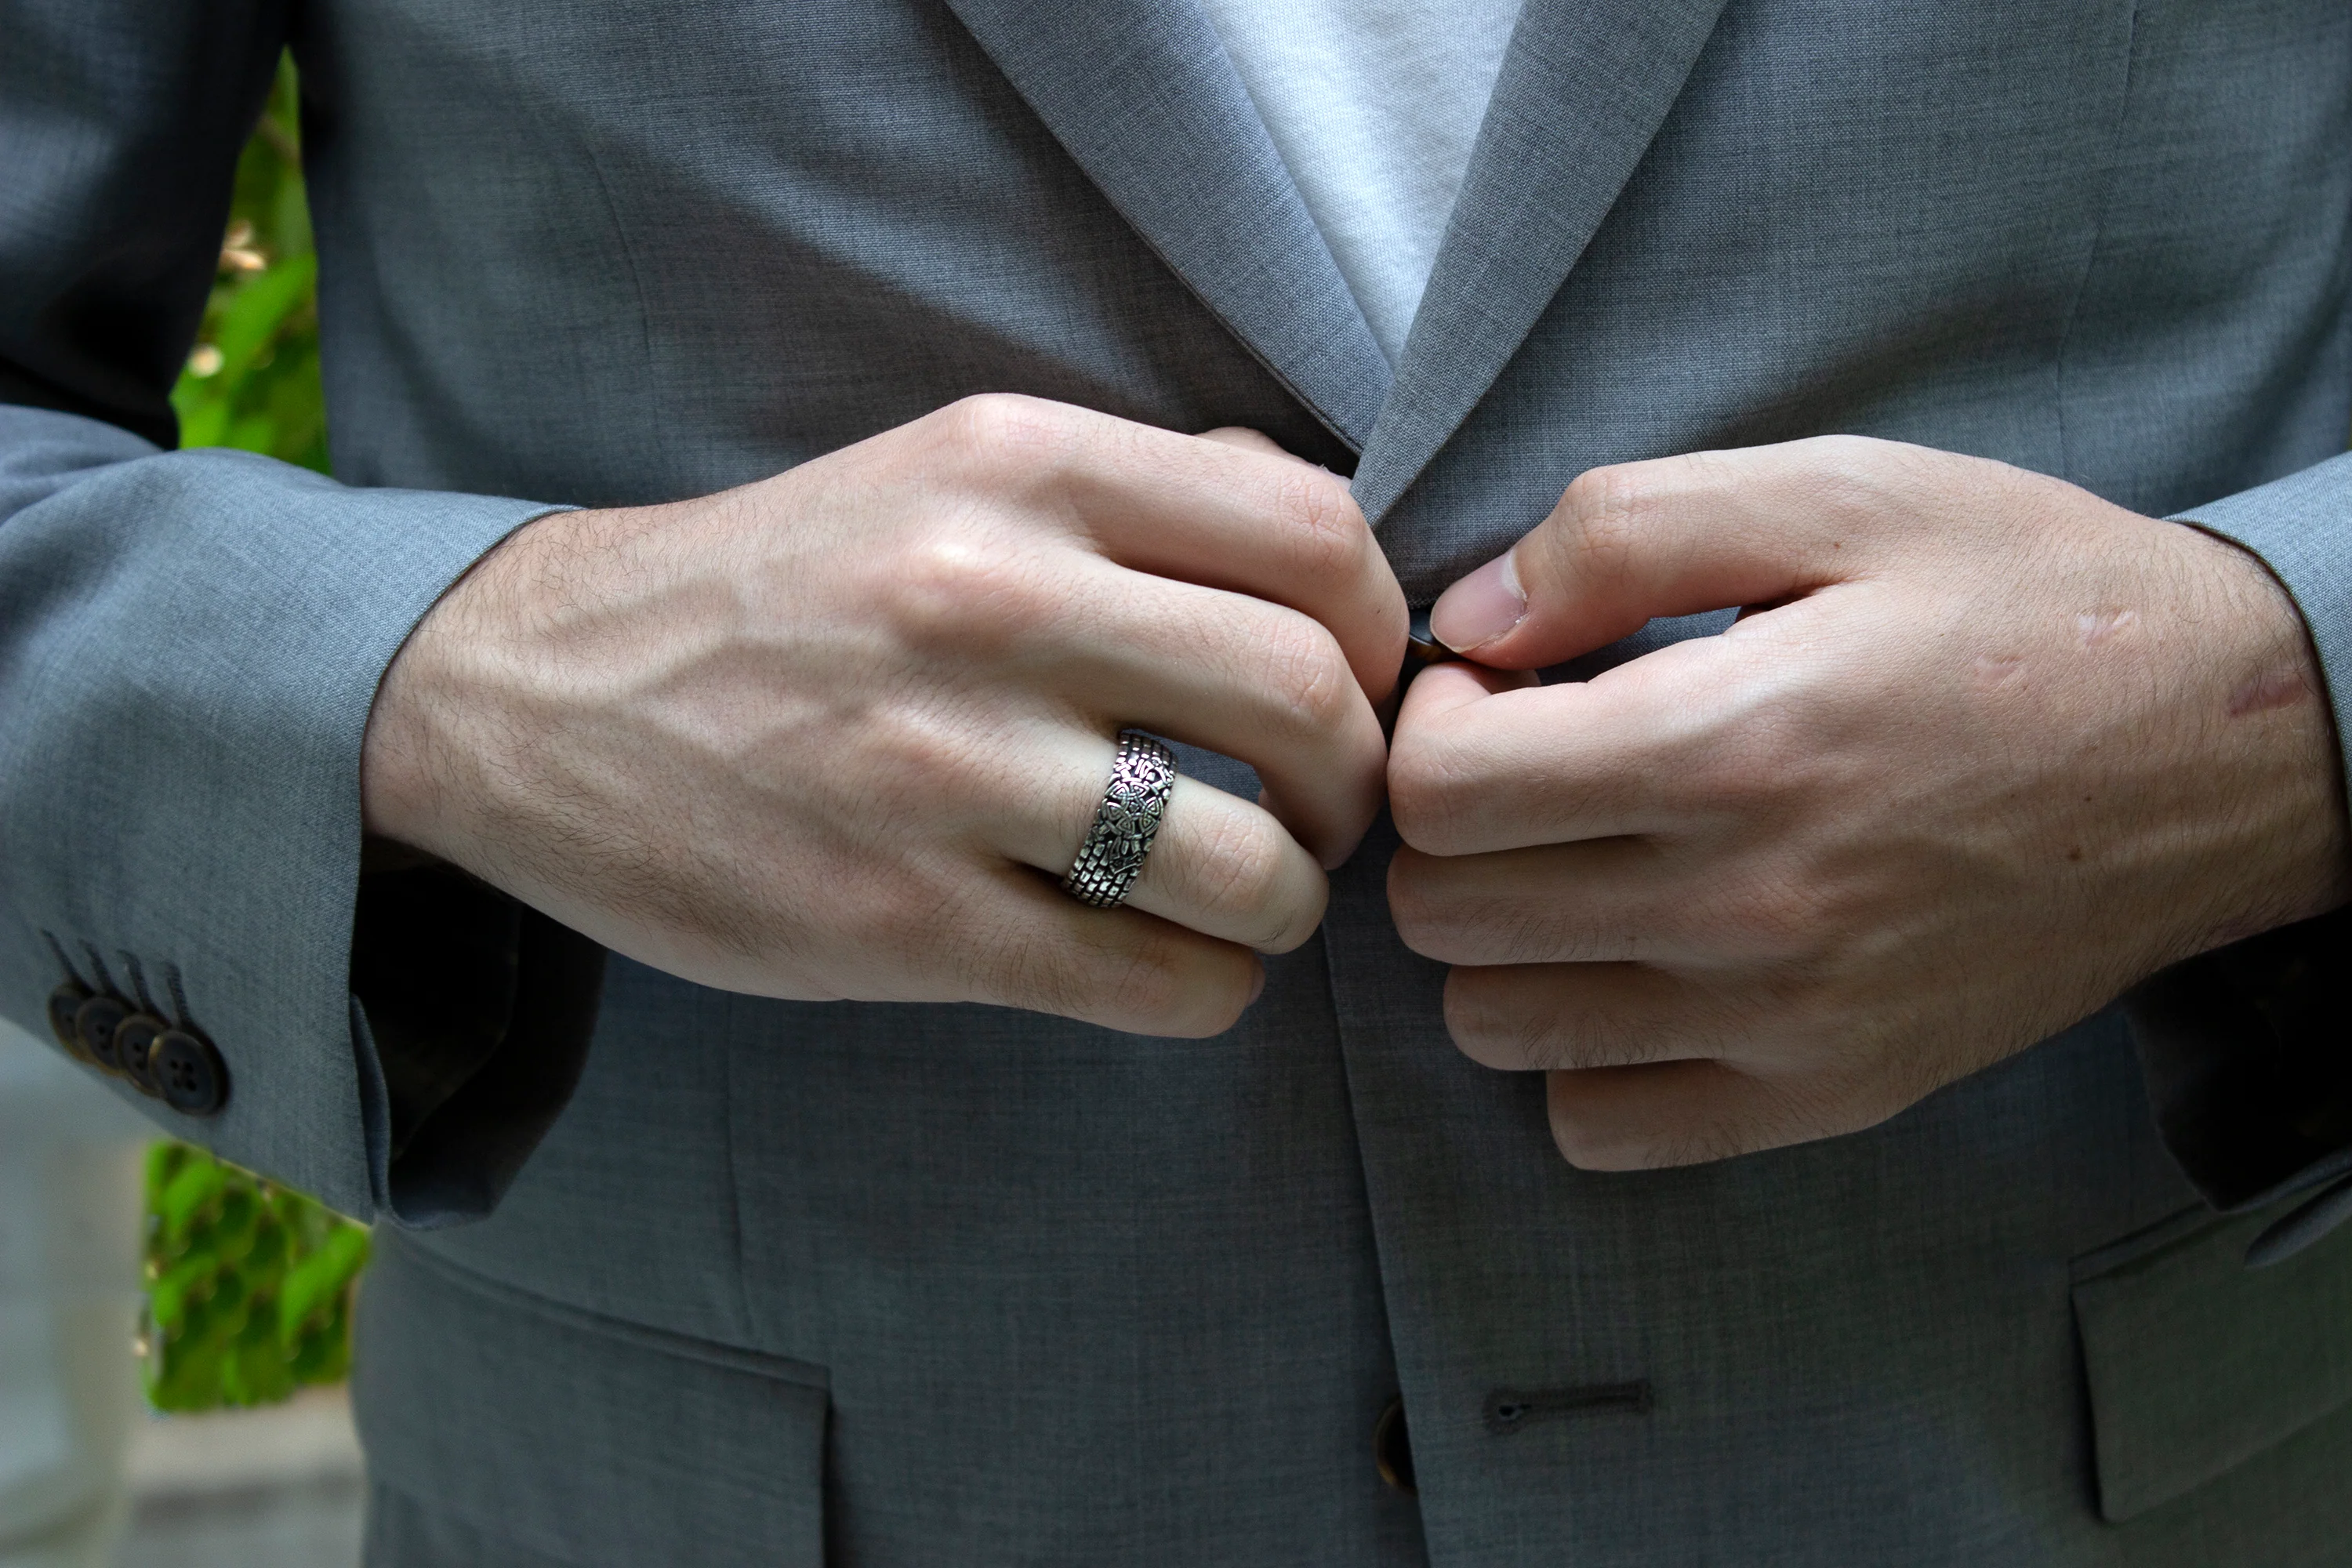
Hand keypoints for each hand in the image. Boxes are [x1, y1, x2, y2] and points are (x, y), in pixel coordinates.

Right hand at [362, 395, 1403, 1035]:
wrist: (536, 693)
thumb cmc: (785, 589)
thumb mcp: (948, 469)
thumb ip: (1140, 491)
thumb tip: (1329, 549)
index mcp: (1018, 466)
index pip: (1316, 538)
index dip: (1386, 632)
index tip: (1361, 686)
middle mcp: (987, 599)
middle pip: (1312, 699)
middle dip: (1362, 782)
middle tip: (1327, 812)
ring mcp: (941, 769)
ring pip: (1253, 866)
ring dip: (1295, 903)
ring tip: (1256, 897)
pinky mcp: (898, 921)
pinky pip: (1155, 980)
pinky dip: (1212, 988)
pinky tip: (1179, 965)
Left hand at [1387, 436, 2350, 1165]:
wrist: (2225, 751)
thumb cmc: (2024, 603)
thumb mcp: (1836, 493)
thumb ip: (1624, 533)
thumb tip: (1469, 623)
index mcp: (1734, 741)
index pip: (1441, 793)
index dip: (1431, 730)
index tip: (1493, 696)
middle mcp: (1749, 906)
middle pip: (1443, 915)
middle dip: (1449, 831)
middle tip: (1530, 773)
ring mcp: (1787, 1022)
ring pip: (1496, 1027)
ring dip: (1499, 942)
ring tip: (1578, 866)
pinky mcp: (1829, 1094)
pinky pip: (1603, 1126)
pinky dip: (1581, 1055)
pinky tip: (1634, 967)